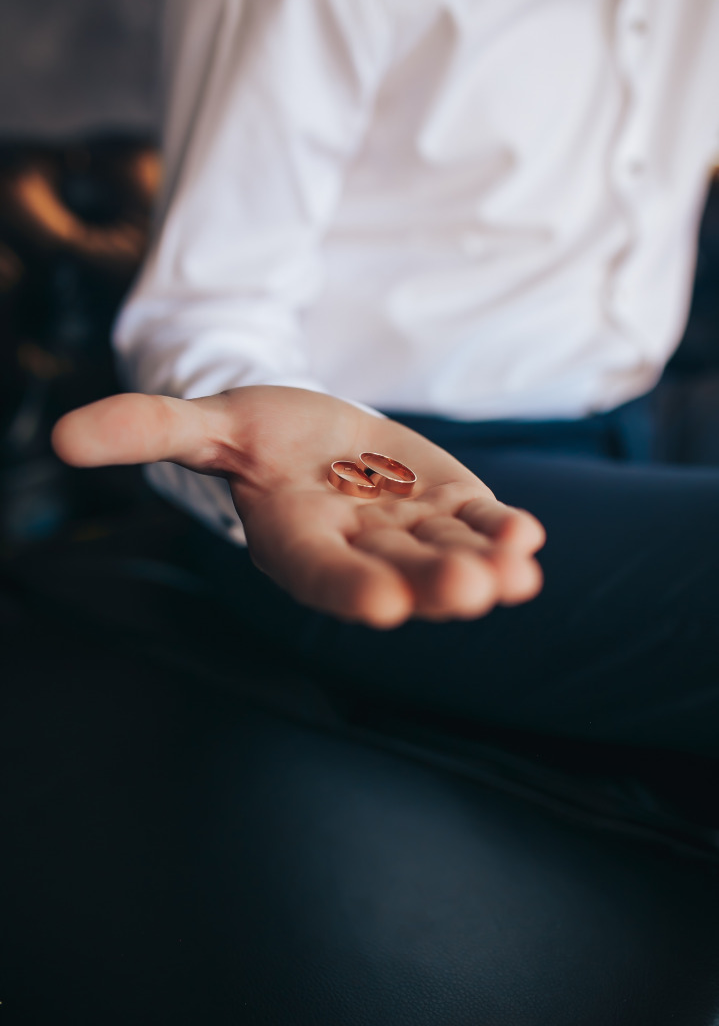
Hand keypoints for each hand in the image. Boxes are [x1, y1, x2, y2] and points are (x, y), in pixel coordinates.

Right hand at [52, 386, 544, 627]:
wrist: (317, 435)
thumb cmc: (255, 435)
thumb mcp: (207, 423)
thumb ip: (149, 430)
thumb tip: (61, 439)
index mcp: (296, 539)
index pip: (319, 573)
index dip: (348, 587)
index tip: (383, 605)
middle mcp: (357, 547)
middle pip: (396, 573)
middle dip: (433, 585)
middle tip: (470, 592)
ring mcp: (410, 532)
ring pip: (448, 556)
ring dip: (484, 567)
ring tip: (516, 570)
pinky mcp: (450, 509)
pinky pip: (480, 527)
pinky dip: (505, 534)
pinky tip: (530, 538)